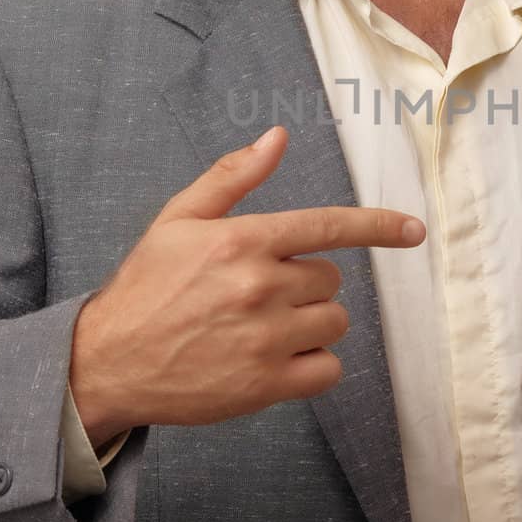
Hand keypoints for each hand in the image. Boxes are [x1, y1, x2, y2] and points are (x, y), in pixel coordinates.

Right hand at [68, 126, 425, 440]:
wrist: (107, 362)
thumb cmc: (146, 287)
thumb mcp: (179, 219)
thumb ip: (233, 176)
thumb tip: (278, 136)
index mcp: (243, 241)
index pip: (329, 226)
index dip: (379, 226)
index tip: (414, 229)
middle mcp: (259, 287)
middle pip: (330, 280)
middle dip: (307, 284)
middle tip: (260, 294)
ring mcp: (265, 339)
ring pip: (334, 323)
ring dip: (311, 324)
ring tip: (265, 327)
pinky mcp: (265, 385)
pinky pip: (328, 370)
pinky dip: (313, 366)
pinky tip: (276, 360)